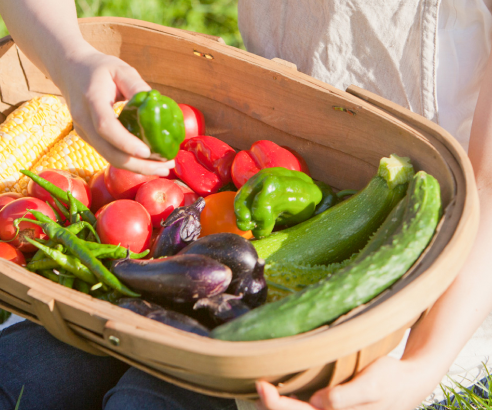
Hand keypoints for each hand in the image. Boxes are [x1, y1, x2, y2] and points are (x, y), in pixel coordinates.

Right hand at [54, 44, 174, 175]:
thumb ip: (138, 86)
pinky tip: (150, 162)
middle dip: (138, 165)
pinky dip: (130, 161)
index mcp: (91, 99)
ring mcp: (84, 132)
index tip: (147, 152)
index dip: (126, 142)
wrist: (70, 69)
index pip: (106, 126)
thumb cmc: (99, 68)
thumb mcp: (121, 69)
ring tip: (163, 168)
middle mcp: (84, 120)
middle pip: (109, 152)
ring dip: (137, 167)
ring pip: (110, 157)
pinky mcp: (89, 138)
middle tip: (166, 167)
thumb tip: (159, 107)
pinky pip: (110, 154)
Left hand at [256, 356, 438, 409]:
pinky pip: (309, 409)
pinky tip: (285, 391)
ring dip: (280, 406)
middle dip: (273, 405)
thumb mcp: (373, 384)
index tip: (262, 385)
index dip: (276, 404)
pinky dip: (294, 402)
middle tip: (258, 384)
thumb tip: (318, 402)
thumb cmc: (392, 380)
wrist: (411, 382)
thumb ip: (346, 397)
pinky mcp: (336, 408)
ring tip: (265, 389)